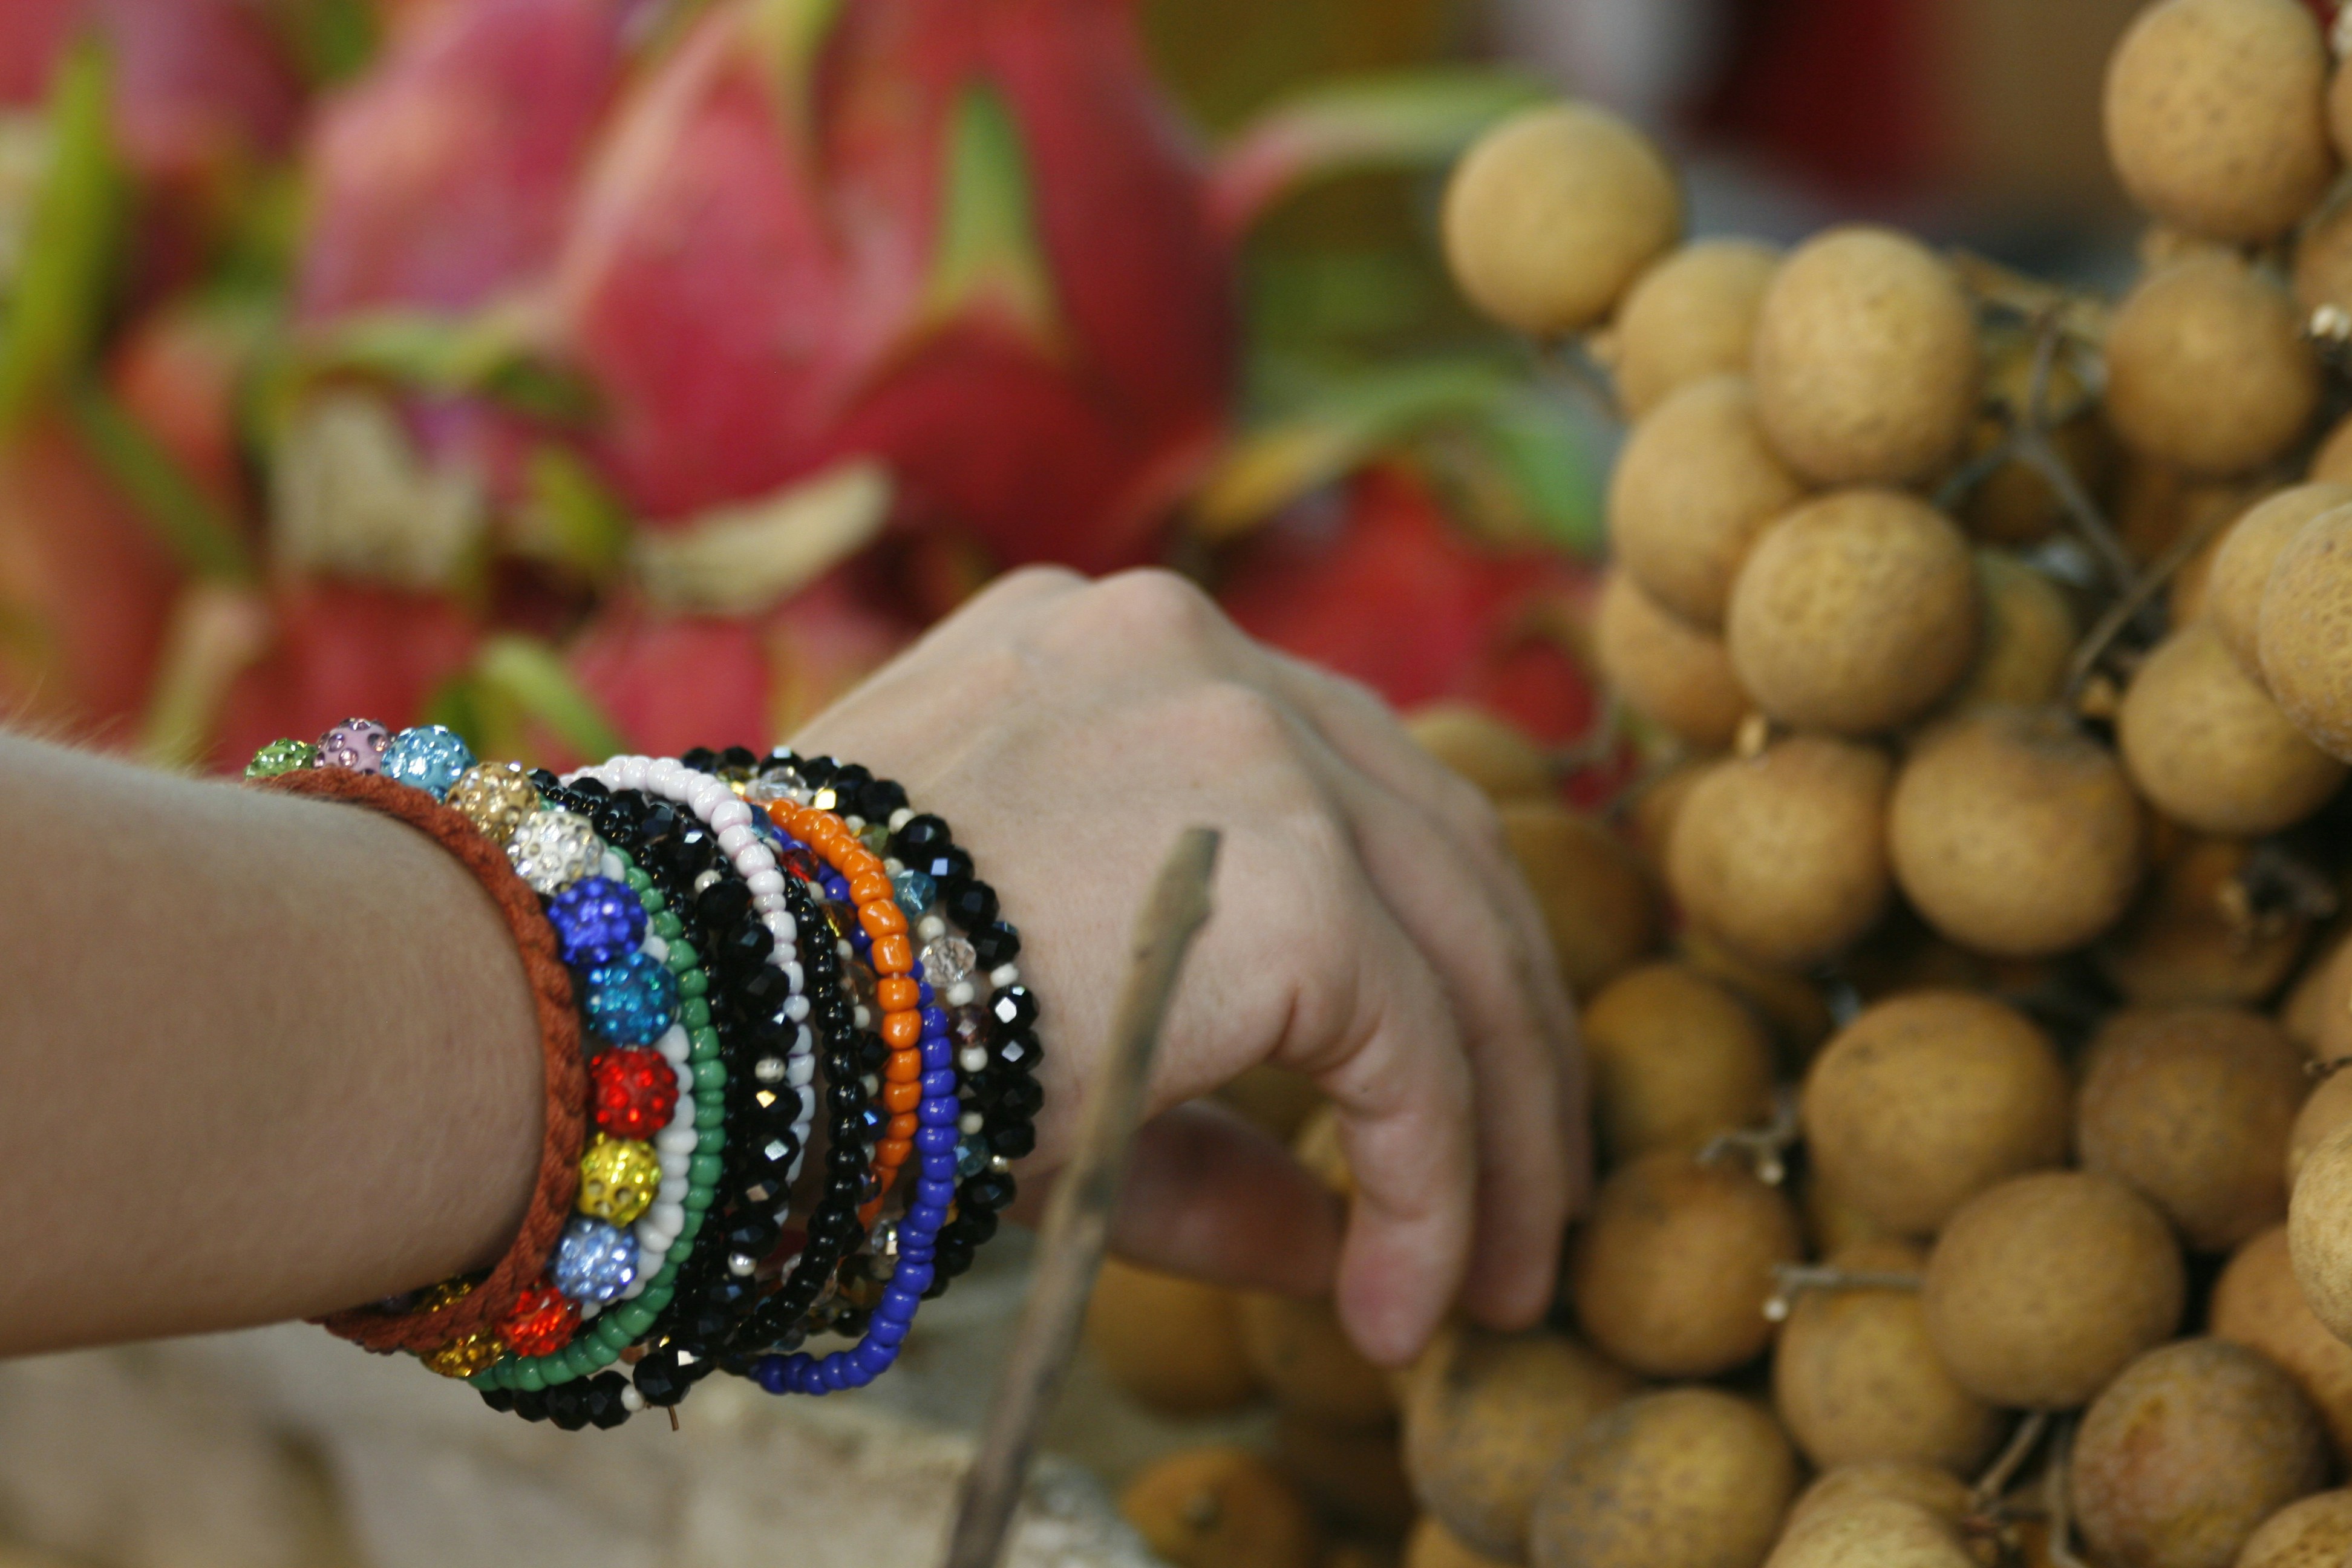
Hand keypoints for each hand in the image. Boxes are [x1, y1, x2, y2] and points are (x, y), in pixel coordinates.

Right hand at [794, 568, 1586, 1363]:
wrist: (696, 1012)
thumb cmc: (821, 1025)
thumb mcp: (1028, 1037)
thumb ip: (1198, 1120)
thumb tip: (1342, 1244)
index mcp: (1125, 655)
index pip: (1342, 787)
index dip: (1411, 961)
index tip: (1433, 1113)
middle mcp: (1198, 654)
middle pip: (1436, 842)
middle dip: (1498, 1037)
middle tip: (1526, 1205)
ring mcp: (1248, 735)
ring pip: (1458, 936)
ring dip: (1502, 1124)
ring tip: (1507, 1280)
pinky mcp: (1286, 867)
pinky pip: (1409, 1046)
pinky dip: (1435, 1182)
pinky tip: (1408, 1304)